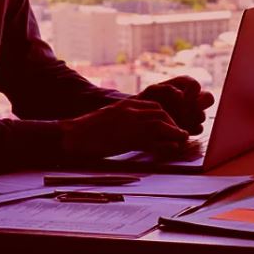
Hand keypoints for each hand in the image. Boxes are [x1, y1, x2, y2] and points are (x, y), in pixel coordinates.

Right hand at [58, 98, 187, 158]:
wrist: (71, 136)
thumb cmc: (86, 131)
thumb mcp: (108, 118)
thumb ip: (123, 120)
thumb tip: (133, 129)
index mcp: (125, 104)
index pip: (154, 105)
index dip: (166, 116)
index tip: (172, 126)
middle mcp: (130, 110)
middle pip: (161, 112)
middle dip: (173, 123)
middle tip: (180, 134)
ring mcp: (129, 123)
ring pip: (160, 123)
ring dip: (174, 131)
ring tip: (182, 140)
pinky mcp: (127, 137)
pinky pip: (153, 140)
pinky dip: (165, 144)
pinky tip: (173, 149)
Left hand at [136, 75, 215, 134]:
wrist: (142, 118)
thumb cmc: (146, 101)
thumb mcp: (152, 91)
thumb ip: (166, 89)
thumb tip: (181, 95)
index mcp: (184, 85)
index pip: (195, 85)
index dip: (191, 92)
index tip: (181, 99)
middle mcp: (193, 98)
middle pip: (209, 98)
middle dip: (199, 105)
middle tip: (184, 111)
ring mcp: (194, 113)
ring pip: (202, 115)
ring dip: (191, 119)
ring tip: (176, 121)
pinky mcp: (192, 127)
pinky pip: (199, 129)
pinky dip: (190, 130)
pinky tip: (178, 129)